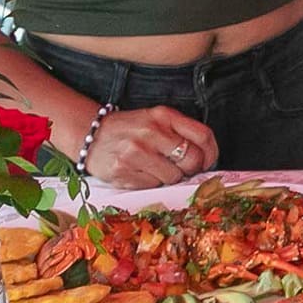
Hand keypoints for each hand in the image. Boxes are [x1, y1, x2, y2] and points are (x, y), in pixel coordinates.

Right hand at [85, 106, 218, 188]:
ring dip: (170, 177)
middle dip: (192, 168)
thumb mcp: (157, 119)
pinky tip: (142, 172)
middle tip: (183, 168)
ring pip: (174, 177)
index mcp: (164, 116)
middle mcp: (150, 133)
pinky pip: (153, 186)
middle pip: (192, 159)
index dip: (211, 153)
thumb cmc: (131, 129)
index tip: (208, 160)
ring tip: (156, 167)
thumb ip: (181, 131)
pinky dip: (152, 183)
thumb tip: (206, 157)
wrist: (91, 136)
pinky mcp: (123, 172)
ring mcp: (135, 153)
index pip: (203, 135)